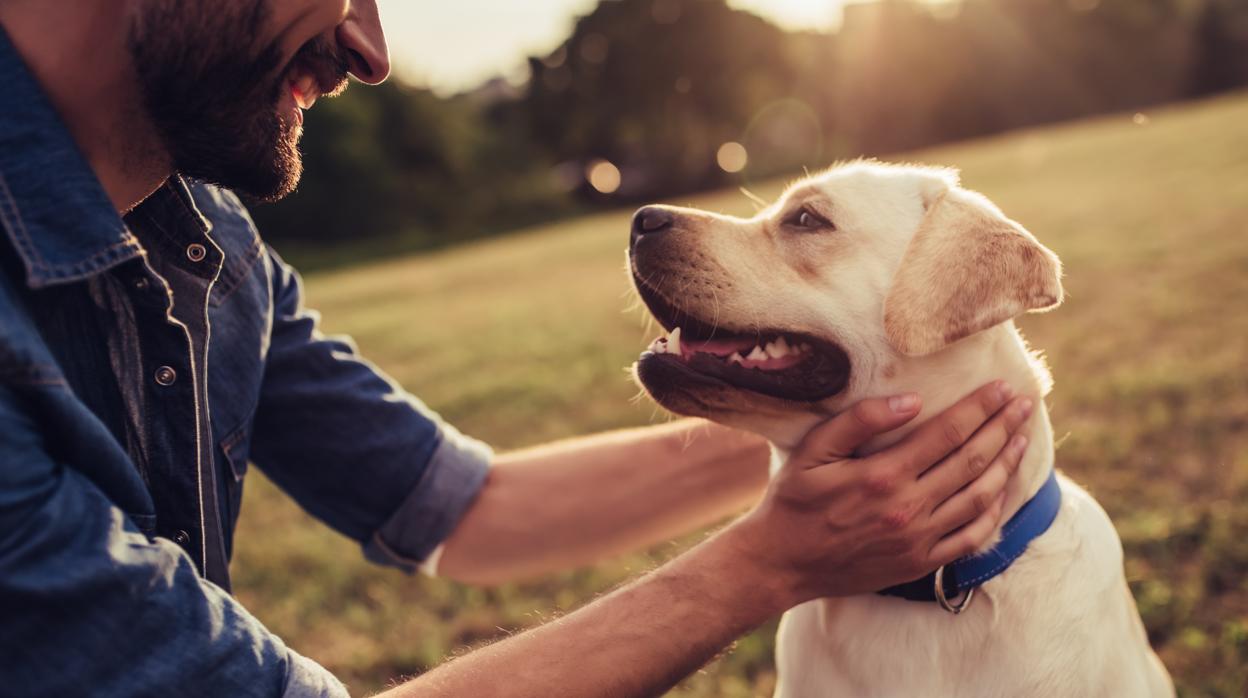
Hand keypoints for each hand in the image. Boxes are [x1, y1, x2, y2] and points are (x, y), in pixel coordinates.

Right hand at [728, 381, 1033, 604]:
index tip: (1003, 388)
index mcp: (882, 475)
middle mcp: (908, 508)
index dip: (980, 408)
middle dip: (1003, 428)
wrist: (782, 563)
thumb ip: (859, 421)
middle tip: (1024, 404)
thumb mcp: (813, 451)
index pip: (947, 433)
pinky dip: (994, 511)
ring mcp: (918, 539)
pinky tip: (1003, 490)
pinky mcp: (921, 563)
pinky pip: (971, 537)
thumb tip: (911, 400)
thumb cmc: (794, 501)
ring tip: (1022, 438)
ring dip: (1006, 465)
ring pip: (979, 497)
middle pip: (972, 461)